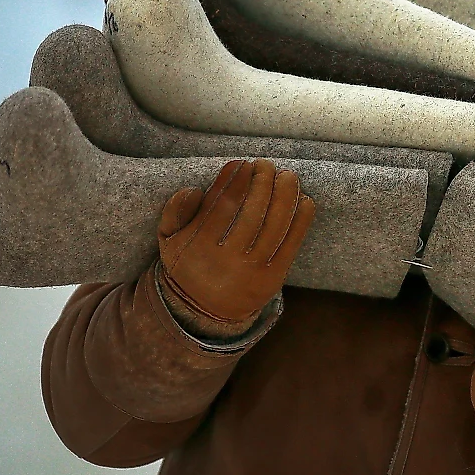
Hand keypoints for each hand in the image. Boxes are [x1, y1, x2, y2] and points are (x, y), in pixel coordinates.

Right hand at [157, 159, 314, 330]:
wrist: (205, 311)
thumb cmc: (190, 263)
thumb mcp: (168, 240)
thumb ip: (174, 211)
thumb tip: (194, 189)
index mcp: (197, 248)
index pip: (220, 206)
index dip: (234, 180)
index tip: (242, 163)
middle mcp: (226, 261)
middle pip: (251, 213)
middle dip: (263, 183)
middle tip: (267, 165)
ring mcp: (252, 271)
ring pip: (274, 227)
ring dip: (286, 196)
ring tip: (288, 176)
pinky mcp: (273, 279)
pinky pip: (291, 245)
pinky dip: (301, 221)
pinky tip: (305, 200)